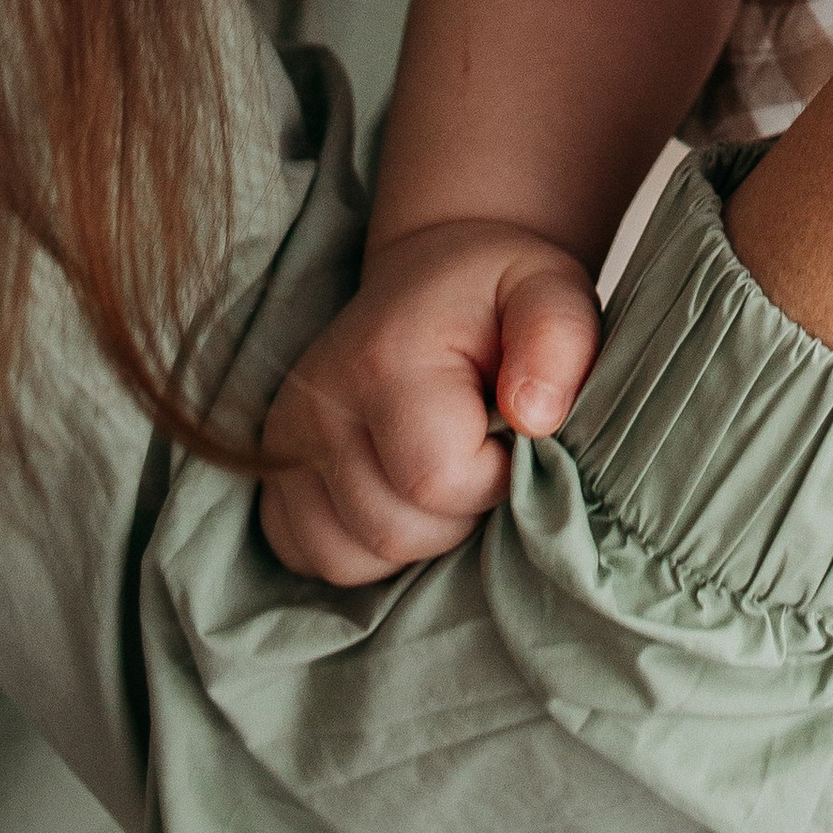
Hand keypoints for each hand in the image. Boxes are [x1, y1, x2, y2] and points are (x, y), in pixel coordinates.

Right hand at [257, 220, 600, 586]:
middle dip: (459, 512)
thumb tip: (536, 418)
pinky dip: (365, 547)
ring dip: (415, 536)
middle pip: (394, 530)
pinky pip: (316, 557)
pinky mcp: (273, 474)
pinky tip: (399, 493)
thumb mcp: (548, 290)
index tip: (511, 433)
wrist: (428, 275)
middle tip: (481, 451)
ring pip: (352, 557)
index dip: (494, 475)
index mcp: (384, 359)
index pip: (437, 480)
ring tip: (443, 469)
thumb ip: (558, 340)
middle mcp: (316, 405)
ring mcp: (284, 444)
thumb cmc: (495, 293)